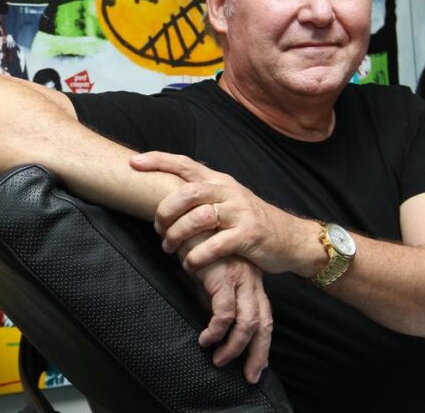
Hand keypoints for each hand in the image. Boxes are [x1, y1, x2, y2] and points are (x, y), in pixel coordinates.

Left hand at [131, 152, 320, 275]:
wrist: (290, 238)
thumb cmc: (250, 221)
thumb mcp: (228, 200)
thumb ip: (202, 195)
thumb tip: (164, 195)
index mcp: (220, 181)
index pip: (186, 164)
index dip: (159, 160)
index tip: (134, 162)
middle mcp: (229, 191)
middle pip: (188, 192)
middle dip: (165, 210)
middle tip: (157, 228)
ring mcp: (240, 212)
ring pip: (199, 218)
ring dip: (177, 235)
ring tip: (169, 249)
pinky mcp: (248, 235)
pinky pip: (216, 244)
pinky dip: (198, 256)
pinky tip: (191, 264)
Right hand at [189, 247, 271, 383]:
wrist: (188, 215)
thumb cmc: (196, 243)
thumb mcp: (210, 273)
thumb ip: (215, 295)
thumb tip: (215, 322)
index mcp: (251, 279)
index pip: (264, 315)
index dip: (262, 342)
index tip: (257, 364)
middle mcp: (251, 279)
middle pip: (263, 322)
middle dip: (258, 353)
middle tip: (250, 375)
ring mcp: (239, 277)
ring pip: (246, 322)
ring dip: (233, 346)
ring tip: (218, 359)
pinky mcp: (223, 276)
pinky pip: (224, 313)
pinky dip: (216, 331)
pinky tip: (205, 338)